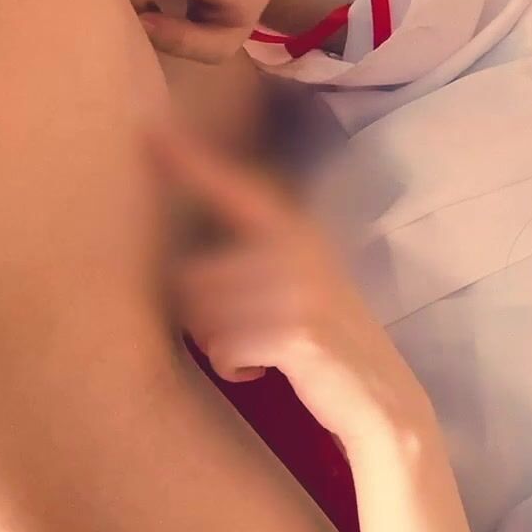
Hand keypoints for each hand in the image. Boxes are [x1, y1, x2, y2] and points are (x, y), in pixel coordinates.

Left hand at [150, 120, 429, 447]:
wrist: (382, 402)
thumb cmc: (325, 346)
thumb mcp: (298, 287)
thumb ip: (255, 258)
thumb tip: (185, 265)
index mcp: (299, 233)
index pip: (239, 189)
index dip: (193, 162)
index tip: (149, 129)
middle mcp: (302, 251)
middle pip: (195, 273)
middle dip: (202, 313)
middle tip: (242, 334)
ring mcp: (303, 289)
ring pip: (204, 313)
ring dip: (218, 343)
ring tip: (257, 352)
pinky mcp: (299, 332)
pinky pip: (224, 347)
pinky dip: (233, 367)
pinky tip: (261, 372)